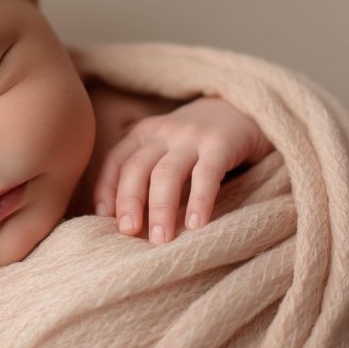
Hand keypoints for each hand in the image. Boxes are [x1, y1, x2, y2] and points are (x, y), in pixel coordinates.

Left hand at [93, 96, 272, 244]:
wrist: (244, 107)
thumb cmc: (198, 142)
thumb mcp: (166, 147)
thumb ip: (147, 171)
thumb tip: (121, 219)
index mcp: (144, 133)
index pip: (116, 161)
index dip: (106, 190)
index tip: (104, 219)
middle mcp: (164, 132)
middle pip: (136, 168)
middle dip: (129, 202)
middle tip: (129, 234)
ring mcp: (192, 136)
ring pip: (166, 173)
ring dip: (160, 209)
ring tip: (161, 240)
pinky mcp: (222, 144)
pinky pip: (207, 174)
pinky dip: (199, 200)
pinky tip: (196, 225)